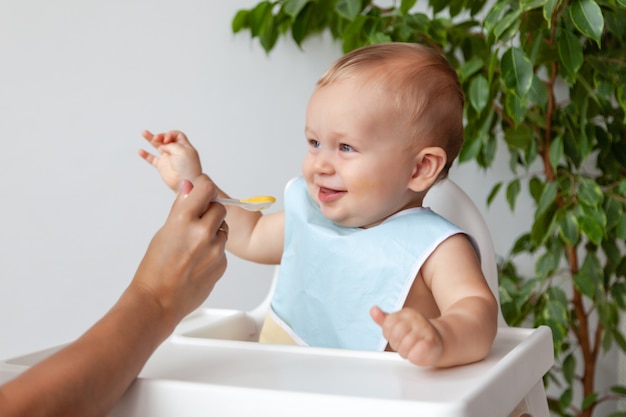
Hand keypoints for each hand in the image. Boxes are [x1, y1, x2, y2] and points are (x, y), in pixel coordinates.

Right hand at [131, 174, 227, 326]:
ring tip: (194, 247)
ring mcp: (215, 249)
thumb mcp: (165, 231)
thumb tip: (190, 185)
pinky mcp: (222, 263)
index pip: (206, 188)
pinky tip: (197, 262)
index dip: (204, 191)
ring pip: (223, 229)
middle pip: (219, 208)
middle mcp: (203, 232)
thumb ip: (182, 207)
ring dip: (213, 232)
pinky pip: (222, 249)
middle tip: (195, 225)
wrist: (158, 300)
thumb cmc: (155, 268)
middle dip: (210, 213)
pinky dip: (213, 251)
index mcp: (184, 219)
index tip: (201, 194)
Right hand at [138, 130, 202, 191]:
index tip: (166, 140)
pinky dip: (146, 155)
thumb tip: (162, 146)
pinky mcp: (162, 166)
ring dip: (151, 139)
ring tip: (144, 132)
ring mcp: (169, 158)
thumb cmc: (188, 168)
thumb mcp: (182, 150)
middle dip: (160, 136)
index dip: (170, 134)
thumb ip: (171, 145)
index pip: (176, 135)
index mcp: (184, 146)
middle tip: (156, 138)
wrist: (186, 183)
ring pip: (158, 146)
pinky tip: (140, 151)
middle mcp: (176, 151)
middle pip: (166, 139)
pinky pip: (152, 158)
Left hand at [371, 306, 443, 366]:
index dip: (390, 336)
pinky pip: (415, 353)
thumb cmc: (416, 335)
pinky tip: (419, 353)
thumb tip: (373, 310)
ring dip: (406, 352)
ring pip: (404, 347)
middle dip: (398, 345)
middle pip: (394, 336)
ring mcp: (425, 330)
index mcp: (406, 313)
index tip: (399, 337)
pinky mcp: (432, 343)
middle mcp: (416, 318)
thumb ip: (384, 319)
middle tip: (406, 344)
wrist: (440, 341)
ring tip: (414, 348)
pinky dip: (415, 357)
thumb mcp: (399, 324)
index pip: (387, 326)